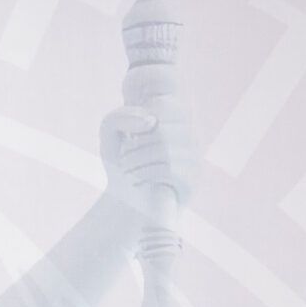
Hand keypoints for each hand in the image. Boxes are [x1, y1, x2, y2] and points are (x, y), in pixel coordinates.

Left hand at [99, 94, 195, 218]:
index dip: (143, 112)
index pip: (165, 99)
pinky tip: (135, 179)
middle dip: (135, 140)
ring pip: (165, 145)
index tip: (130, 134)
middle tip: (123, 157)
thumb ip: (117, 118)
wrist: (125, 207)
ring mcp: (195, 157)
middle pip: (163, 122)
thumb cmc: (122, 165)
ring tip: (126, 168)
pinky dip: (144, 172)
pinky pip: (169, 168)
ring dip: (135, 158)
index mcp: (176, 117)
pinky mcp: (192, 180)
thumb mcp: (110, 137)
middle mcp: (191, 133)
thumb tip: (150, 120)